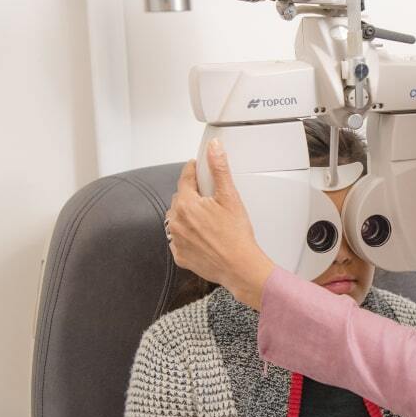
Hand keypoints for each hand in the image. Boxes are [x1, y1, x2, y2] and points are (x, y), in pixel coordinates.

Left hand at [166, 141, 274, 307]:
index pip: (184, 178)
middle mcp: (176, 222)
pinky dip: (188, 235)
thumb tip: (214, 149)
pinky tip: (204, 237)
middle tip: (210, 200)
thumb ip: (219, 169)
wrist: (240, 267)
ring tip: (208, 220)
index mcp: (186, 204)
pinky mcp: (180, 255)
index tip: (196, 168)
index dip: (192, 171)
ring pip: (178, 219)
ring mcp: (176, 240)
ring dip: (188, 216)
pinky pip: (179, 239)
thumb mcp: (229, 197)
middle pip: (180, 199)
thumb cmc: (236, 236)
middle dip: (192, 196)